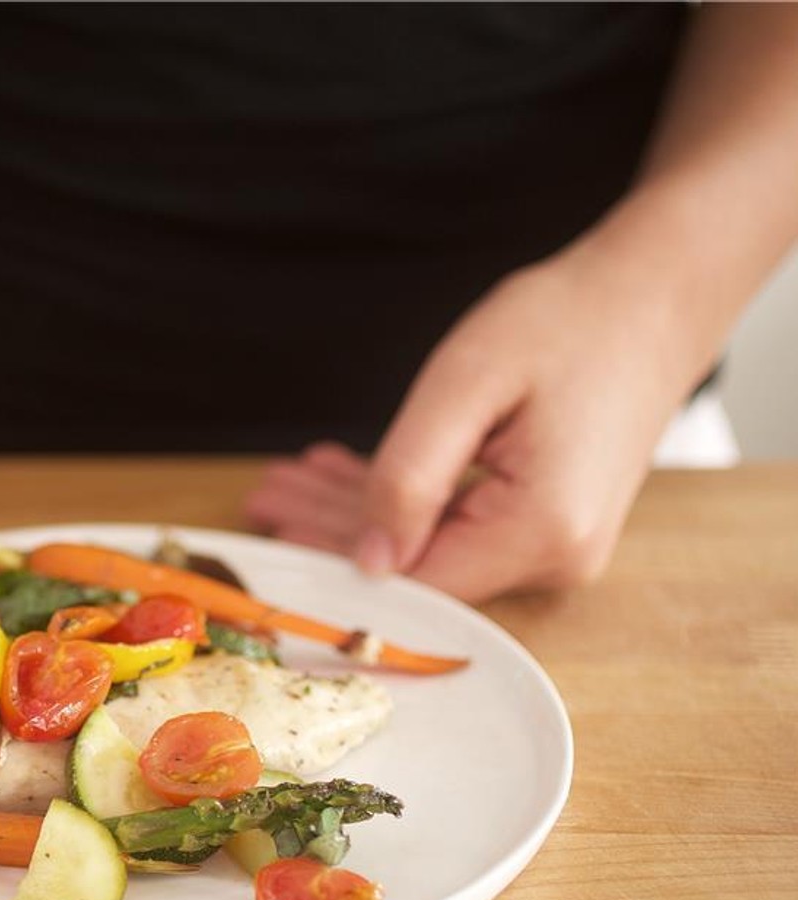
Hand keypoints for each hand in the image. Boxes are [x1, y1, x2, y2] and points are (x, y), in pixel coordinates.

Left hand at [245, 240, 708, 601]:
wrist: (655, 297)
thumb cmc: (569, 322)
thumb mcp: (465, 385)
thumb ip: (408, 478)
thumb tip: (367, 561)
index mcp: (542, 529)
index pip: (414, 581)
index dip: (334, 562)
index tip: (272, 531)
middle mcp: (556, 556)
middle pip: (417, 566)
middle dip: (332, 528)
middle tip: (265, 494)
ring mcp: (555, 545)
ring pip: (429, 546)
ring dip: (357, 512)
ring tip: (293, 480)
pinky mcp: (546, 525)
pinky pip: (455, 526)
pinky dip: (400, 499)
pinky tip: (345, 476)